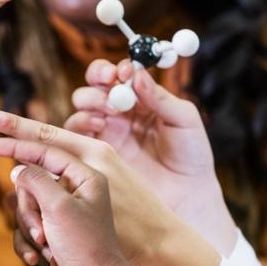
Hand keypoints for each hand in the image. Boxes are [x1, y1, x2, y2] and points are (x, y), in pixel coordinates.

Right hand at [0, 131, 132, 265]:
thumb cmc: (85, 246)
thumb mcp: (58, 206)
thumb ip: (35, 180)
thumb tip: (17, 170)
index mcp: (85, 176)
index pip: (45, 151)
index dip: (17, 146)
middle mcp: (75, 190)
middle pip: (31, 183)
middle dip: (28, 208)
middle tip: (40, 228)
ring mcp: (63, 212)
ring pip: (26, 206)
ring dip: (29, 228)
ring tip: (44, 245)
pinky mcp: (53, 231)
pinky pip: (27, 227)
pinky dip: (28, 242)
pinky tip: (37, 257)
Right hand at [67, 60, 236, 254]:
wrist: (187, 196)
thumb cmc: (191, 156)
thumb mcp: (185, 121)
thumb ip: (162, 98)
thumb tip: (137, 74)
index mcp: (139, 99)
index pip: (116, 74)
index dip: (113, 69)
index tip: (121, 72)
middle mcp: (117, 113)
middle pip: (92, 87)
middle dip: (97, 83)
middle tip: (109, 89)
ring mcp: (104, 134)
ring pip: (80, 107)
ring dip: (89, 104)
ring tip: (106, 114)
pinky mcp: (94, 156)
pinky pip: (75, 136)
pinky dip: (80, 125)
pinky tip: (98, 128)